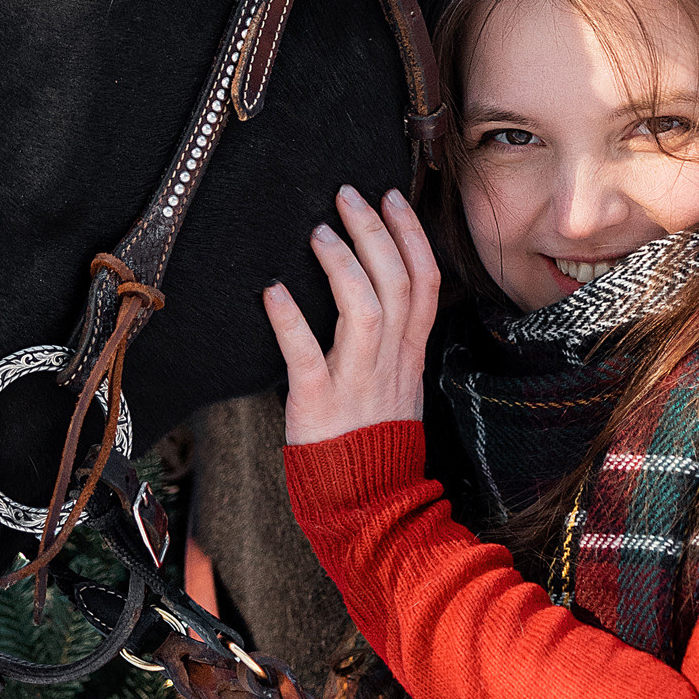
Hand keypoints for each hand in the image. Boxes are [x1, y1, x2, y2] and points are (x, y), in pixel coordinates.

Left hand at [263, 186, 440, 445]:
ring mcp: (357, 381)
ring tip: (318, 232)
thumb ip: (393, 338)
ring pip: (363, 309)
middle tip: (348, 195)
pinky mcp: (318, 403)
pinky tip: (273, 291)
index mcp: (410, 353)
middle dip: (375, 231)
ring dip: (342, 264)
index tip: (390, 197)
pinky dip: (290, 320)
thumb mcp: (399, 383)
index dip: (410, 234)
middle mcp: (390, 361)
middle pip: (396, 283)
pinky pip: (306, 355)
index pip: (424, 281)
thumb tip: (376, 287)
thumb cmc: (374, 438)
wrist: (369, 502)